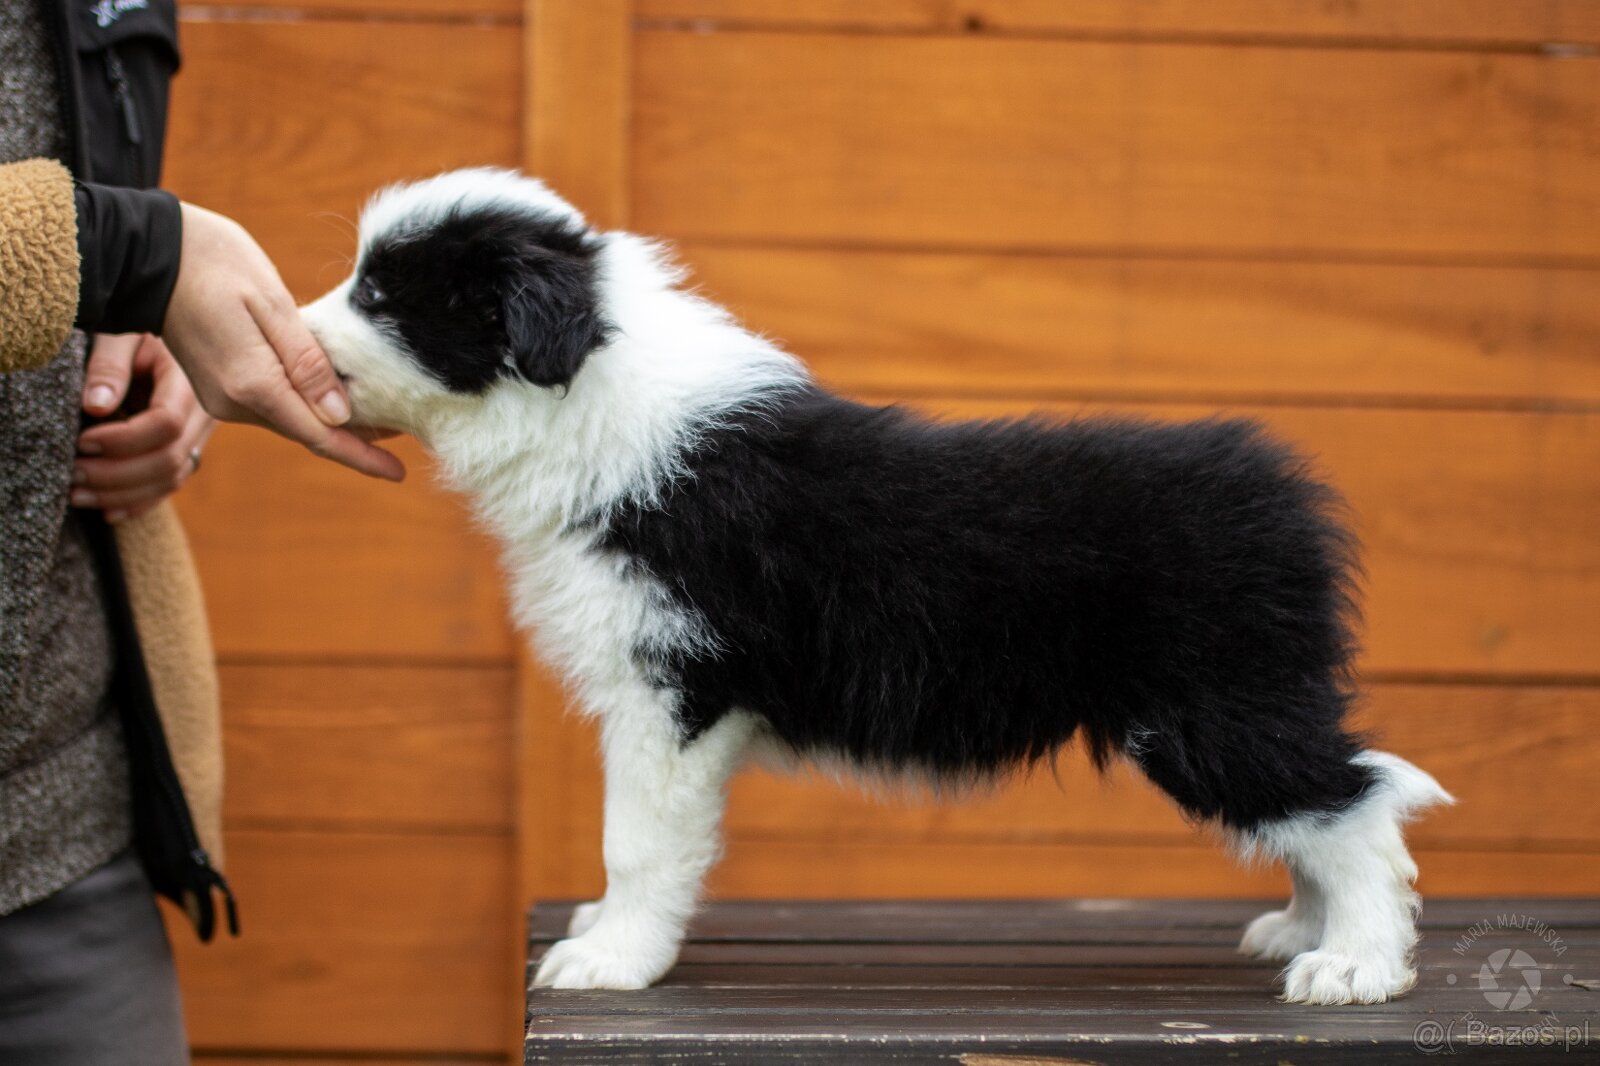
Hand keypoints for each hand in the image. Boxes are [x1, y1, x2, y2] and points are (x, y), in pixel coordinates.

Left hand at [74, 332, 213, 522]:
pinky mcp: (190, 446)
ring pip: (172, 478)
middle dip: (117, 474)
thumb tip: (97, 405)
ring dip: (123, 494)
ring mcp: (202, 433)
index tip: (81, 440)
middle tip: (72, 474)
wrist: (183, 323)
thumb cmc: (143, 326)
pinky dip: (140, 502)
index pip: (165, 424)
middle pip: (170, 459)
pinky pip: (173, 483)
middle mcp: (205, 412)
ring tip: (77, 494)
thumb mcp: (123, 333)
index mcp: (190, 380)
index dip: (122, 440)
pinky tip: (108, 510)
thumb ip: (110, 365)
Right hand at [160, 202, 403, 481]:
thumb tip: (339, 414)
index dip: (362, 455)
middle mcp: (234, 402)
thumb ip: (306, 361)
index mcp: (252, 384)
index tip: (399, 472)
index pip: (319, 434)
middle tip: (405, 434)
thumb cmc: (216, 265)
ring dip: (332, 424)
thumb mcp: (271, 304)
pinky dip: (307, 407)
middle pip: (308, 433)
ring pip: (291, 421)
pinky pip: (273, 406)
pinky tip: (334, 398)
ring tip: (382, 419)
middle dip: (356, 439)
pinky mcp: (219, 388)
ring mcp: (222, 399)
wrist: (149, 254)